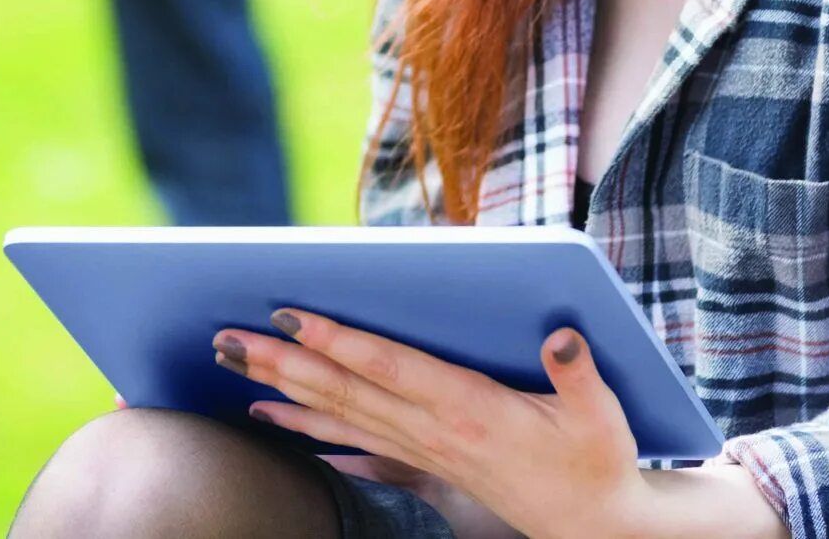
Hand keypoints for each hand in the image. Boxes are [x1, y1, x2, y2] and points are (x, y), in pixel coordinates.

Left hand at [216, 310, 655, 538]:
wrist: (593, 527)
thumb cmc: (597, 464)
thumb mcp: (601, 418)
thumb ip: (577, 374)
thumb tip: (560, 336)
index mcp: (471, 412)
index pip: (390, 368)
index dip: (339, 341)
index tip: (291, 312)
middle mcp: (433, 432)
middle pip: (344, 391)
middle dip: (282, 362)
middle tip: (226, 335)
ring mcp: (421, 450)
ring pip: (337, 414)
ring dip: (279, 388)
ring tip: (230, 361)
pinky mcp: (419, 461)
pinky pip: (348, 442)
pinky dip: (303, 427)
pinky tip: (266, 415)